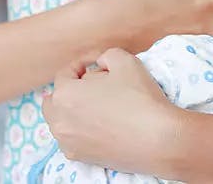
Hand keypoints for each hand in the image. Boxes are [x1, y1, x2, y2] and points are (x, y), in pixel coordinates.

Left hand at [42, 47, 184, 174]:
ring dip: (73, 110)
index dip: (81, 65)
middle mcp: (59, 121)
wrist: (158, 140)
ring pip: (61, 120)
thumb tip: (99, 65)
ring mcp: (68, 142)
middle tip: (93, 85)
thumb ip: (105, 55)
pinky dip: (79, 129)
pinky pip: (71, 138)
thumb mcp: (124, 60)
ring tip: (98, 105)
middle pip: (54, 99)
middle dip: (69, 89)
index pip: (64, 74)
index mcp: (64, 95)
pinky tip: (100, 124)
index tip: (97, 65)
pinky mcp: (80, 157)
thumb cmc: (140, 98)